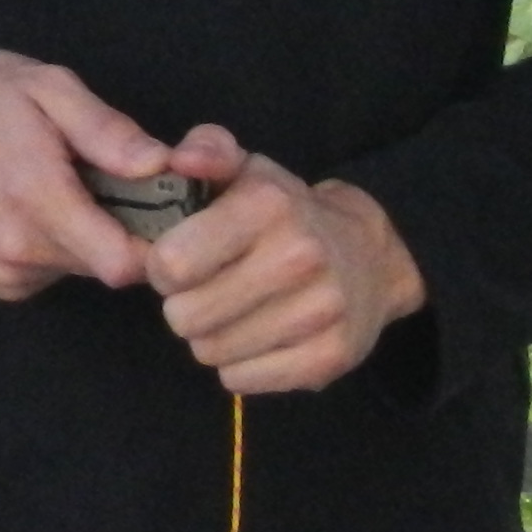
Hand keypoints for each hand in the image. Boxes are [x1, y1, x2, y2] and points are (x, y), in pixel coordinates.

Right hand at [0, 38, 168, 301]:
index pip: (125, 264)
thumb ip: (105, 128)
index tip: (162, 210)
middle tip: (108, 182)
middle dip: (122, 230)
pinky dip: (55, 246)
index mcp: (35, 199)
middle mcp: (17, 250)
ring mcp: (1, 271)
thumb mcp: (47, 86)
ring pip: (80, 270)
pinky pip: (49, 273)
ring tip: (64, 188)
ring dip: (87, 237)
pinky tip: (34, 206)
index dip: (159, 243)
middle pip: (109, 267)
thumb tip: (161, 164)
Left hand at [146, 128, 424, 393]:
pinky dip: (237, 364)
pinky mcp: (331, 357)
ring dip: (208, 336)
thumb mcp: (247, 169)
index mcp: (269, 206)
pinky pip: (242, 380)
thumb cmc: (285, 211)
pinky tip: (254, 337)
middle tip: (203, 290)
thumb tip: (179, 160)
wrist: (369, 256)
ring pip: (210, 352)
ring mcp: (321, 312)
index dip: (161, 266)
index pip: (173, 263)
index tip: (178, 261)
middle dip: (182, 305)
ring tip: (229, 312)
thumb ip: (206, 151)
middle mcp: (299, 258)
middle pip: (186, 316)